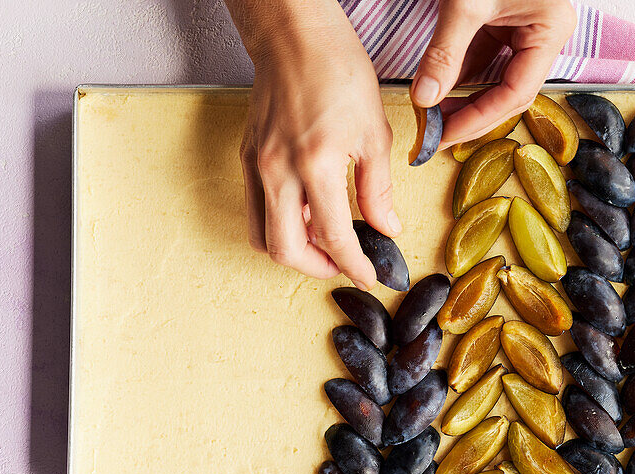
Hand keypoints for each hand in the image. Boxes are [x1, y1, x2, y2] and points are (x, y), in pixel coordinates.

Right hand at [228, 0, 399, 286]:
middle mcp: (278, 171)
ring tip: (325, 241)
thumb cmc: (337, 70)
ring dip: (294, 249)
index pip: (334, 238)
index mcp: (316, 165)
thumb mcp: (374, 131)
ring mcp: (256, 165)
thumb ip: (378, 188)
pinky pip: (257, 207)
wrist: (294, 34)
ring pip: (262, 234)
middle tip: (343, 264)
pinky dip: (281, 222)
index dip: (354, 266)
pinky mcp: (247, 157)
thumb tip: (387, 227)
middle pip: (285, 250)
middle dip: (316, 268)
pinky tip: (309, 211)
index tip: (369, 276)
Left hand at [411, 0, 576, 146]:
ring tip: (436, 118)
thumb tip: (424, 99)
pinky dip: (462, 74)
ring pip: (497, 78)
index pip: (516, 92)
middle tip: (438, 136)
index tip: (448, 137)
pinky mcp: (507, 21)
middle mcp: (544, 33)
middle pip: (510, 91)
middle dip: (473, 115)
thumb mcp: (465, 3)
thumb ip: (444, 52)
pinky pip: (486, 58)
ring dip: (466, 98)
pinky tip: (439, 90)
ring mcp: (527, 28)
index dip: (480, 119)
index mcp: (550, 30)